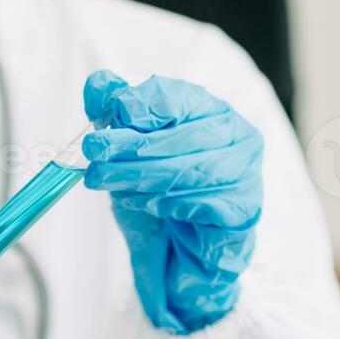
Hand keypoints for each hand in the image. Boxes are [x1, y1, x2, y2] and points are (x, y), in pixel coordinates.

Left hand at [82, 70, 263, 334]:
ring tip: (109, 184)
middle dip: (129, 147)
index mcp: (210, 110)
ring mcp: (246, 171)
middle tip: (93, 156)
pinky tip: (150, 207)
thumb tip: (98, 85)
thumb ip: (114, 116)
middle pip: (179, 136)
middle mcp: (237, 134)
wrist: (179, 253)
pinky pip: (200, 204)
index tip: (109, 117)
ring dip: (140, 178)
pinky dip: (168, 205)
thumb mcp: (127, 154)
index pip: (177, 97)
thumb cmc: (158, 195)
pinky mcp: (244, 209)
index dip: (140, 105)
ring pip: (187, 170)